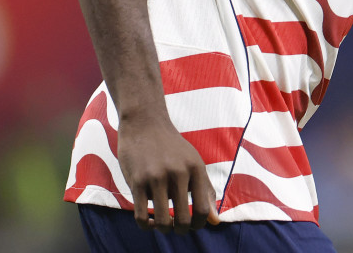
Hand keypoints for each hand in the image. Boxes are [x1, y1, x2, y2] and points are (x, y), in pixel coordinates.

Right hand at [117, 113, 218, 232]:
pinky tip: (149, 220)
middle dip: (181, 230)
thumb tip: (216, 222)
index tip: (192, 225)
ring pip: (162, 221)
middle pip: (183, 219)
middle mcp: (178, 173)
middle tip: (176, 228)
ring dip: (163, 229)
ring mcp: (156, 177)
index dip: (199, 224)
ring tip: (163, 225)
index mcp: (196, 169)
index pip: (204, 209)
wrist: (145, 122)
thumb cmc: (171, 148)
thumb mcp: (194, 164)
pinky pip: (141, 216)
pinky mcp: (137, 181)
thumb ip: (206, 192)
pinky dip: (146, 225)